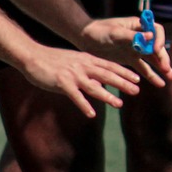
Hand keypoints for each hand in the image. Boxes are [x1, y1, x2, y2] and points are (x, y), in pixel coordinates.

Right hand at [19, 46, 143, 117]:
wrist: (33, 56)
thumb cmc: (53, 61)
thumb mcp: (74, 62)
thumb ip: (87, 71)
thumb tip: (100, 83)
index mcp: (86, 60)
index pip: (109, 66)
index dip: (124, 72)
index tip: (138, 78)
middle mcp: (82, 66)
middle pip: (106, 75)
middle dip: (122, 83)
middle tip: (137, 90)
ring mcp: (72, 74)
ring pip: (94, 86)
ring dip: (107, 96)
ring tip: (119, 104)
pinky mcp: (61, 83)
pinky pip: (75, 96)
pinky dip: (84, 105)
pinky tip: (91, 114)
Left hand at [83, 15, 171, 88]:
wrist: (85, 39)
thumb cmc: (100, 30)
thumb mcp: (114, 32)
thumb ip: (132, 36)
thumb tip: (150, 36)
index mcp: (138, 26)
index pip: (156, 31)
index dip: (159, 40)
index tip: (157, 50)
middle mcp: (141, 37)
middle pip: (157, 47)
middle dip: (163, 58)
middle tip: (167, 69)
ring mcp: (137, 49)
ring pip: (153, 59)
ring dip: (162, 67)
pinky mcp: (131, 59)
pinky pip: (144, 68)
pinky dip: (151, 76)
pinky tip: (160, 84)